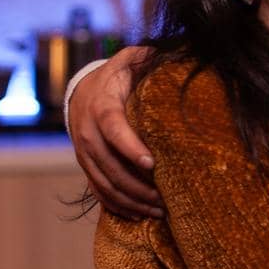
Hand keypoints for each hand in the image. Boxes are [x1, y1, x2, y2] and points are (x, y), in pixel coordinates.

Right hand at [69, 46, 161, 218]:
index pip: (113, 128)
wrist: (84, 91)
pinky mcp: (85, 166)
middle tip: (167, 200)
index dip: (130, 147)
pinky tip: (140, 216)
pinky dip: (118, 206)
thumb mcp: (132, 59)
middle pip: (110, 166)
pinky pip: (98, 191)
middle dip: (139, 186)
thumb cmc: (118, 75)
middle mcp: (88, 132)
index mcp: (101, 105)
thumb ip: (151, 57)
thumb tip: (185, 52)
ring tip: (160, 212)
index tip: (152, 163)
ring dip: (132, 201)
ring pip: (105, 184)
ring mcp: (84, 153)